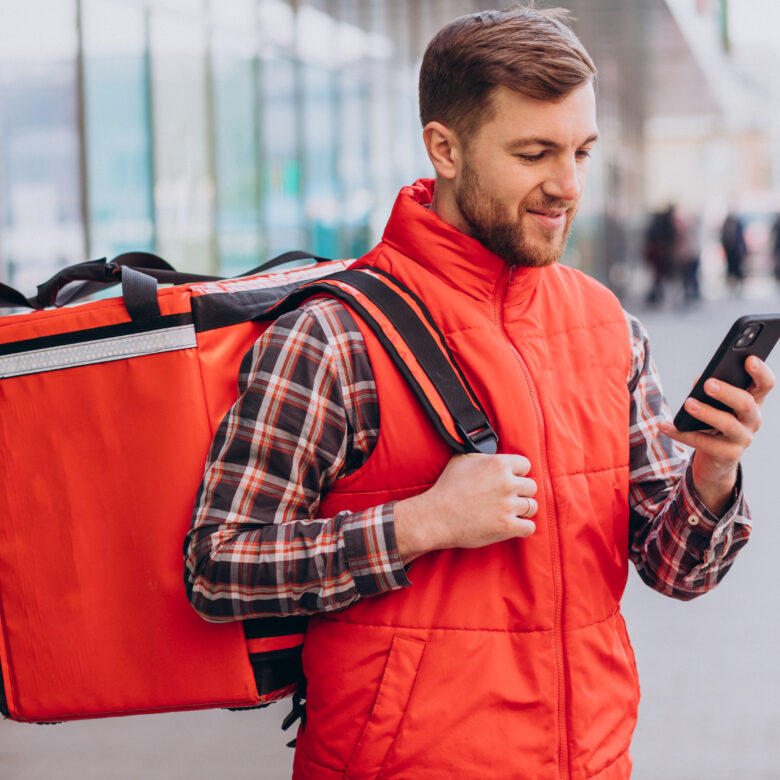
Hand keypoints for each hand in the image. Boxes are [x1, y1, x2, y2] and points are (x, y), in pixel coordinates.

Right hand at [394, 453, 536, 563]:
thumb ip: (482, 454)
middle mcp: (507, 483)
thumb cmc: (446, 487)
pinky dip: (523, 527)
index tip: (510, 479)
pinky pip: (529, 527)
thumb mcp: (461, 460)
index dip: (517, 473)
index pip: (526, 465)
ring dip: (522, 510)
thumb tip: (489, 451)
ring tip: (509, 511)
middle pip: (531, 486)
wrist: (436, 516)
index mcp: (498, 464)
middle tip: (508, 497)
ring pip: (532, 506)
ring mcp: (509, 506)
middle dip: (521, 492)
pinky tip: (513, 525)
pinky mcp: (508, 527)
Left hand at [660, 355, 774, 514]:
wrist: (716, 459)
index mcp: (753, 401)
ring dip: (706, 412)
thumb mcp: (715, 404)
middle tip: (709, 384)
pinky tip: (665, 426)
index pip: (764, 385)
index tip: (749, 359)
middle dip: (728, 392)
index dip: (760, 372)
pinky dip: (682, 434)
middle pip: (747, 403)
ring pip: (728, 424)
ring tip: (688, 403)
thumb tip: (702, 381)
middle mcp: (753, 420)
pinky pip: (704, 443)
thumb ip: (710, 389)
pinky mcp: (728, 455)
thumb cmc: (714, 422)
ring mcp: (743, 438)